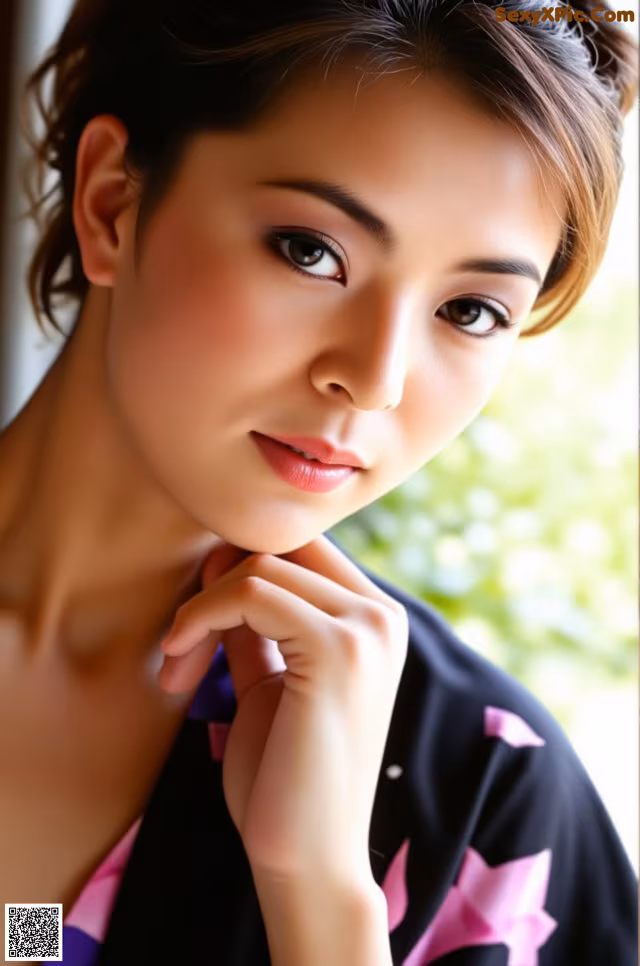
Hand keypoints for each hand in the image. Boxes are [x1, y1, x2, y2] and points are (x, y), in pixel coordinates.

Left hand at [157, 536, 408, 887]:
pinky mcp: (339, 649)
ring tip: (177, 668)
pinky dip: (200, 617)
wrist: (309, 859)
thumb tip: (219, 563)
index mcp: (374, 620)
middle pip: (278, 545)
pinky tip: (179, 663)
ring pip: (259, 566)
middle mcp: (382, 615)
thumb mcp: (267, 681)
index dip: (235, 572)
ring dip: (198, 609)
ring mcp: (368, 629)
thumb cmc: (284, 777)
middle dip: (214, 584)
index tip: (194, 629)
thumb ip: (255, 623)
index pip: (299, 547)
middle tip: (178, 649)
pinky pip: (251, 593)